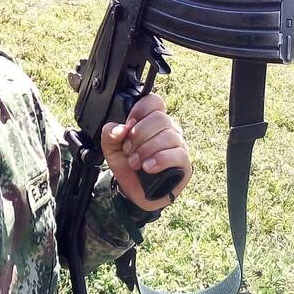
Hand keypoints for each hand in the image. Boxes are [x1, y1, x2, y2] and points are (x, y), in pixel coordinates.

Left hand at [100, 94, 191, 210]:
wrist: (134, 192)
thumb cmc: (127, 165)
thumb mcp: (111, 148)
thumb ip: (109, 134)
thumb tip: (120, 128)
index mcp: (151, 120)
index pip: (153, 101)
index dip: (140, 110)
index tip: (129, 124)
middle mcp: (168, 128)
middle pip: (159, 118)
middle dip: (139, 135)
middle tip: (128, 149)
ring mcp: (178, 144)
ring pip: (167, 136)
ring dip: (146, 150)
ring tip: (134, 163)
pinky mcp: (184, 162)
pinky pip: (177, 154)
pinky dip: (159, 160)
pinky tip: (148, 167)